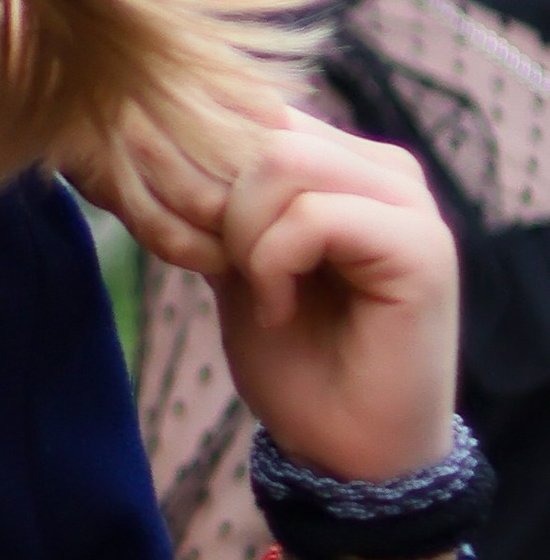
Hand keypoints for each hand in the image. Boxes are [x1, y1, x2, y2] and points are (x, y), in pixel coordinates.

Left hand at [207, 107, 456, 483]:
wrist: (346, 449)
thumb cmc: (295, 360)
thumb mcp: (233, 263)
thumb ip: (211, 202)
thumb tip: (140, 141)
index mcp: (340, 160)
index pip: (251, 110)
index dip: (194, 163)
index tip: (181, 234)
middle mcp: (380, 167)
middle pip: (260, 128)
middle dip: (211, 201)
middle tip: (216, 269)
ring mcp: (406, 201)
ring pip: (280, 162)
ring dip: (244, 236)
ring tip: (261, 294)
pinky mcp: (420, 244)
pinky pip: (312, 216)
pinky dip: (274, 266)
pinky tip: (282, 311)